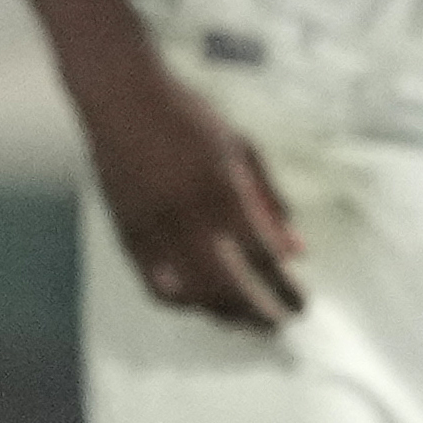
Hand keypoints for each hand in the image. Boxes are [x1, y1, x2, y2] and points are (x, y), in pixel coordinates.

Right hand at [77, 59, 303, 329]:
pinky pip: (157, 288)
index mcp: (222, 191)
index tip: (301, 304)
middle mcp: (188, 218)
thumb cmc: (188, 117)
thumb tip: (297, 251)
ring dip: (224, 315)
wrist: (122, 99)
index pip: (263, 257)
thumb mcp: (241, 148)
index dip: (285, 288)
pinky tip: (202, 303)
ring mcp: (154, 231)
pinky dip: (184, 304)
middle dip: (260, 314)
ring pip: (193, 296)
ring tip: (245, 320)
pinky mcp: (128, 237)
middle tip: (278, 322)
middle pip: (230, 288)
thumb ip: (269, 199)